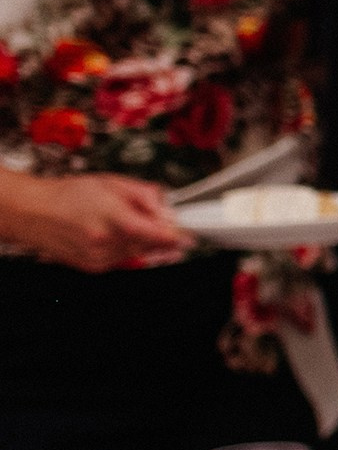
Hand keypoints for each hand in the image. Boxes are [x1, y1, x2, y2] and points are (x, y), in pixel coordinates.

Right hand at [0, 171, 194, 271]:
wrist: (34, 212)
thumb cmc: (70, 194)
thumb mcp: (112, 182)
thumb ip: (146, 195)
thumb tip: (169, 210)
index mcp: (112, 215)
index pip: (155, 233)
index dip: (177, 236)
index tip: (191, 236)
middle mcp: (106, 240)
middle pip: (151, 245)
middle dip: (163, 236)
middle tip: (166, 225)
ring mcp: (99, 256)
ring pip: (140, 254)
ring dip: (146, 243)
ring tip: (129, 224)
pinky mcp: (94, 267)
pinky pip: (125, 260)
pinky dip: (129, 249)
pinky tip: (117, 235)